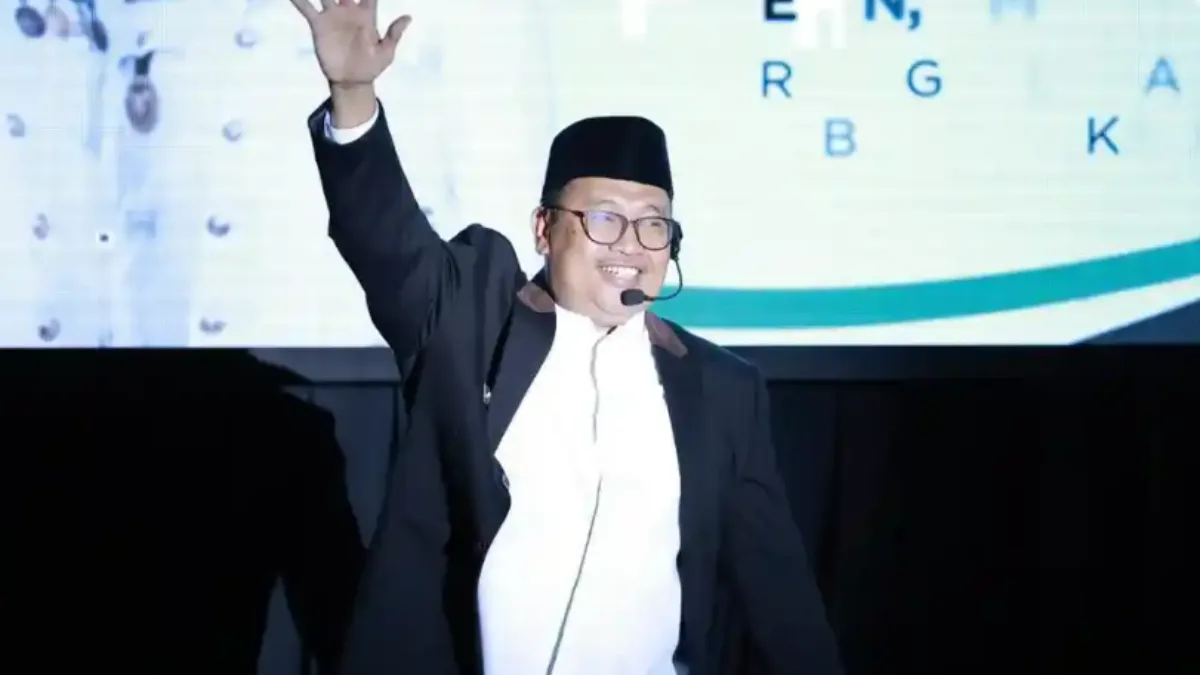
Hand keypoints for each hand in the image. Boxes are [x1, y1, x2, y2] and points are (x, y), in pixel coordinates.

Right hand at [289, 0, 411, 86]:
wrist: (352, 82)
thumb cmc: (372, 67)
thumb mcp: (386, 53)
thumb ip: (394, 34)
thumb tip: (408, 17)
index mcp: (367, 15)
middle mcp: (348, 12)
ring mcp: (332, 17)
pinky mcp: (319, 25)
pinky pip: (307, 8)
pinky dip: (299, 0)